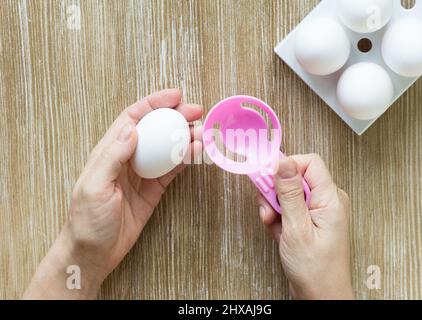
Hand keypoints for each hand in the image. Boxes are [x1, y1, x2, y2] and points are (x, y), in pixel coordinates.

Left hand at [24, 89, 202, 298]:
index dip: (153, 103)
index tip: (175, 96)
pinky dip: (186, 159)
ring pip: (167, 147)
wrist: (95, 252)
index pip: (133, 118)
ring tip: (203, 132)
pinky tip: (196, 153)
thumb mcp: (94, 186)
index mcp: (110, 151)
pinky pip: (172, 169)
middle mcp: (128, 157)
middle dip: (175, 117)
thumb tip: (132, 128)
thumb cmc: (87, 220)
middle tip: (197, 112)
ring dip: (185, 137)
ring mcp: (143, 172)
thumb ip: (113, 156)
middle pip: (155, 129)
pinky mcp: (154, 189)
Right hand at [257, 154, 353, 299]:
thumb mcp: (297, 228)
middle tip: (268, 210)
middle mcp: (326, 200)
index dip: (286, 165)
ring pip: (288, 193)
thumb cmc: (315, 269)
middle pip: (294, 178)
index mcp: (330, 198)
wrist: (320, 296)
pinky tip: (278, 232)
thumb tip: (282, 161)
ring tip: (272, 224)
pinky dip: (278, 218)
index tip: (266, 176)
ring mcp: (317, 211)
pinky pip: (288, 208)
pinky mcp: (308, 220)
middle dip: (275, 191)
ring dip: (274, 206)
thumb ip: (289, 193)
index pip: (309, 163)